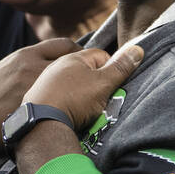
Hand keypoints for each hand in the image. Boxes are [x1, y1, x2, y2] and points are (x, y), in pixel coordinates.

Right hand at [0, 38, 81, 155]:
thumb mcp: (6, 71)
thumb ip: (28, 64)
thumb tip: (53, 62)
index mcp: (24, 55)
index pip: (64, 44)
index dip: (80, 52)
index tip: (87, 62)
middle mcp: (31, 68)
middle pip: (73, 62)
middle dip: (87, 70)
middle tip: (95, 81)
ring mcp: (34, 89)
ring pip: (72, 85)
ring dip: (83, 91)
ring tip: (89, 99)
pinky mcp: (35, 111)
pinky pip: (65, 107)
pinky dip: (74, 108)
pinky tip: (76, 115)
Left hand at [21, 42, 143, 131]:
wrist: (40, 124)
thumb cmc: (74, 100)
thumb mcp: (103, 83)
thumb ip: (120, 68)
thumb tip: (137, 49)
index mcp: (74, 57)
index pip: (101, 56)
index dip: (111, 70)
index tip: (113, 86)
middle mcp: (56, 65)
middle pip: (85, 71)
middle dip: (95, 84)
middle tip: (100, 100)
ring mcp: (45, 81)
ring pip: (71, 84)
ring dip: (79, 94)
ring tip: (83, 110)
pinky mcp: (37, 97)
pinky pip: (57, 96)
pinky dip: (64, 103)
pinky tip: (66, 113)